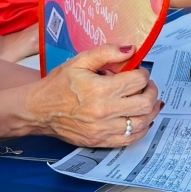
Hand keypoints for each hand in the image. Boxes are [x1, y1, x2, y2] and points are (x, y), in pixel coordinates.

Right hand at [23, 45, 159, 147]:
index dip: (143, 74)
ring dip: (151, 110)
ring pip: (142, 122)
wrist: (38, 111)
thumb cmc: (57, 85)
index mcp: (100, 89)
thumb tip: (130, 50)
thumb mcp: (79, 61)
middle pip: (145, 103)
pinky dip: (142, 129)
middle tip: (148, 86)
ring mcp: (103, 129)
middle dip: (152, 91)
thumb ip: (106, 52)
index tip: (139, 72)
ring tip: (149, 101)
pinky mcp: (101, 142)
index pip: (137, 81)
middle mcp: (104, 111)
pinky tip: (142, 119)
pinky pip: (130, 139)